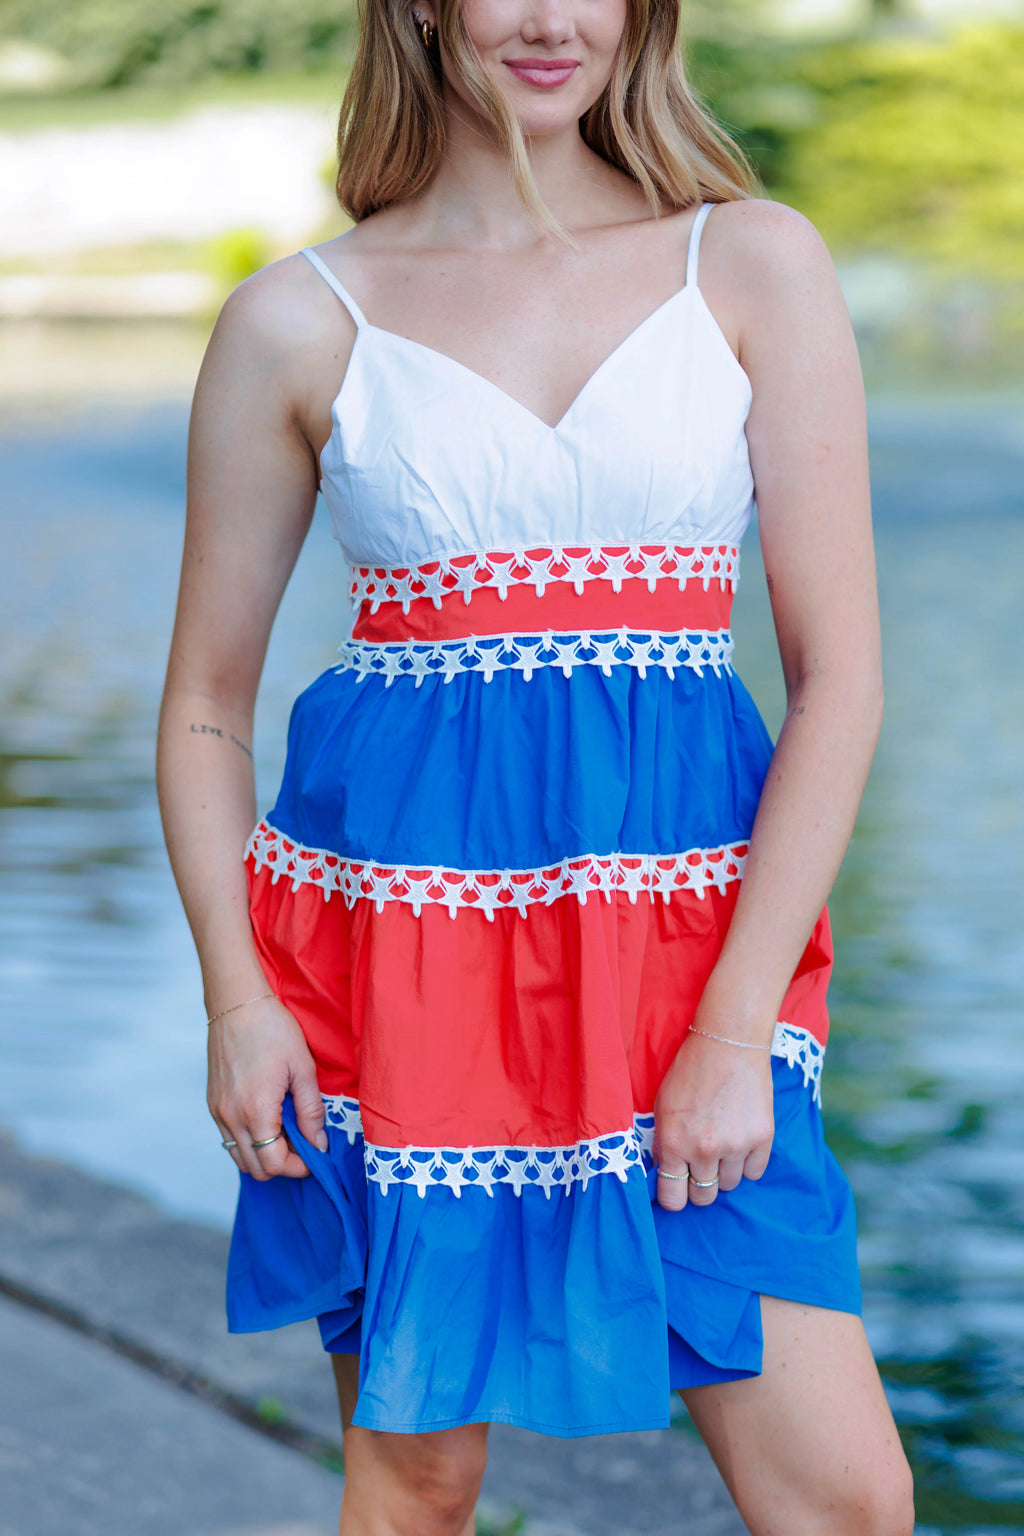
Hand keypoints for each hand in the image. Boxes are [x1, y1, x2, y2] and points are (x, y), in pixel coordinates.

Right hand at [207, 994, 327, 1180]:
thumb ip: (311, 1110)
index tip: (316, 1154)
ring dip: (264, 1154)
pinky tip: (269, 1119)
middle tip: (304, 1145)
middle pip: (255, 1168)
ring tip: (287, 1133)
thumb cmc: (273, 1029)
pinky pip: (229, 1138)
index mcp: (255, 1111)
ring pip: (239, 1156)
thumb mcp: (302, 1068)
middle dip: (282, 1165)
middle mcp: (231, 1118)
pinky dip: (250, 1140)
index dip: (298, 1167)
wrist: (237, 1003)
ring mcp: (218, 1112)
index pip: (274, 1164)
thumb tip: (319, 1143)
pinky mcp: (213, 1103)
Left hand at [652, 1024, 773, 1211]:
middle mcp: (704, 1150)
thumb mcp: (662, 1106)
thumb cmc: (690, 1071)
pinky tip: (740, 1140)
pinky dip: (747, 1162)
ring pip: (729, 1185)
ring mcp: (736, 1146)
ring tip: (721, 1143)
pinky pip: (754, 1172)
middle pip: (703, 1197)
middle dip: (699, 1186)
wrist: (728, 1042)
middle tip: (700, 1166)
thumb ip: (663, 1143)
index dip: (674, 1197)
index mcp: (674, 1143)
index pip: (673, 1199)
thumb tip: (666, 1172)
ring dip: (723, 1171)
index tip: (677, 1190)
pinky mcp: (762, 1139)